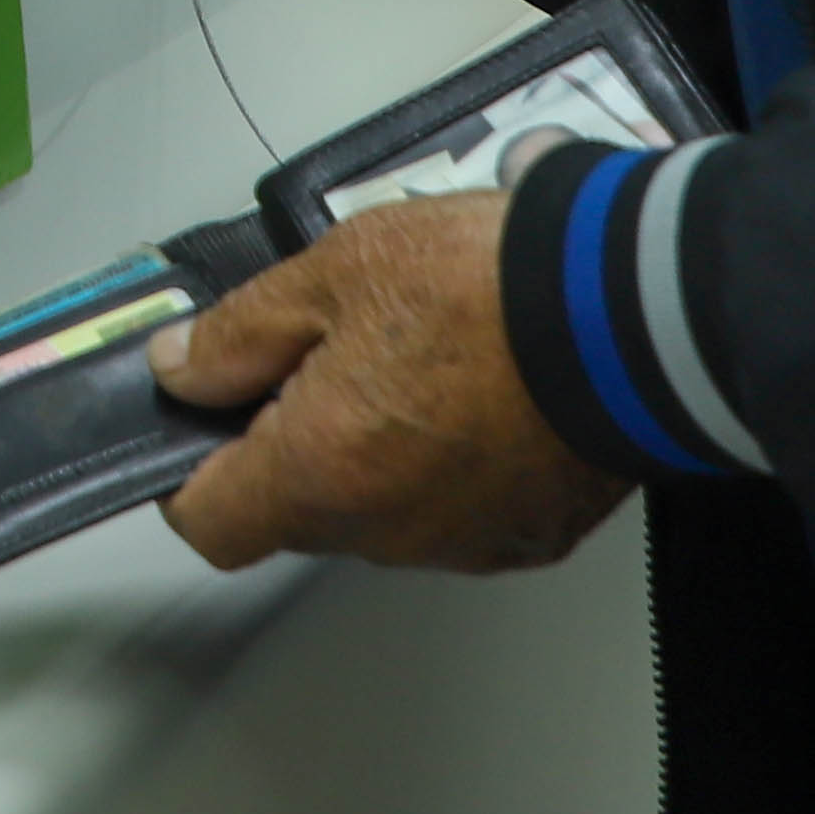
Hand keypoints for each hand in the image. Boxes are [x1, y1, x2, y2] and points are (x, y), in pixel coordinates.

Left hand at [154, 190, 627, 574]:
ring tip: (418, 354)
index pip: (210, 523)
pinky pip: (457, 509)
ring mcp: (462, 540)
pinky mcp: (528, 536)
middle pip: (298, 511)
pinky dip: (451, 463)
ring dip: (377, 448)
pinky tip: (478, 391)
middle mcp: (385, 531)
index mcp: (319, 472)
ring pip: (381, 510)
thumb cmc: (489, 286)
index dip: (190, 472)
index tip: (203, 419)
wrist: (632, 311)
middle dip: (294, 439)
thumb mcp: (332, 272)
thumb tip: (182, 367)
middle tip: (326, 350)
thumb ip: (240, 332)